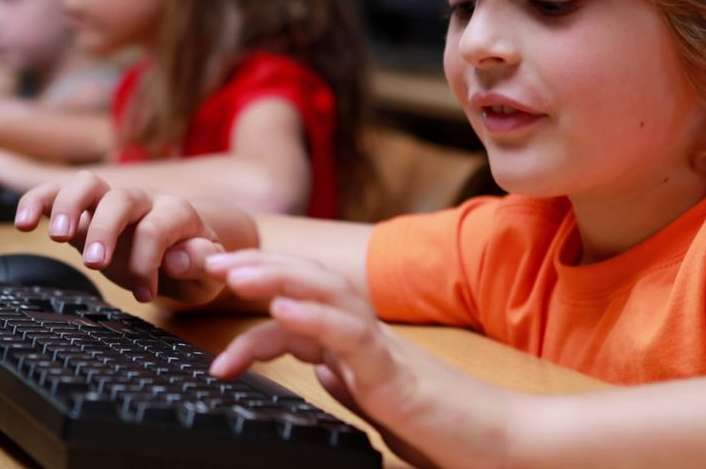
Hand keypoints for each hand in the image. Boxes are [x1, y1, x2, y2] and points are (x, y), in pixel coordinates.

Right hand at [15, 171, 227, 303]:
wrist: (182, 252)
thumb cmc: (193, 263)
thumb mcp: (208, 272)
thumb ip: (201, 263)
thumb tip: (179, 257)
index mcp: (176, 213)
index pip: (157, 227)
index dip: (148, 262)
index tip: (146, 294)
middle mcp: (142, 200)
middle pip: (120, 199)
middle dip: (105, 230)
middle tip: (97, 264)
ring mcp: (110, 201)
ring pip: (85, 183)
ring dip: (67, 207)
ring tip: (56, 238)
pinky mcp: (84, 210)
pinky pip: (55, 193)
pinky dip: (36, 201)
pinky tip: (22, 223)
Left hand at [206, 250, 516, 468]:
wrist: (497, 444)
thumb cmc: (440, 422)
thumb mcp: (375, 399)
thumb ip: (346, 377)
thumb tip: (319, 365)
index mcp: (353, 340)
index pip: (295, 301)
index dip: (254, 288)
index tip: (211, 284)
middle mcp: (364, 332)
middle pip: (305, 283)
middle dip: (254, 267)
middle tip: (207, 262)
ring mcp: (380, 347)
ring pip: (325, 294)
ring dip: (276, 278)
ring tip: (234, 274)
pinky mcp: (395, 372)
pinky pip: (351, 336)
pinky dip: (315, 317)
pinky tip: (282, 309)